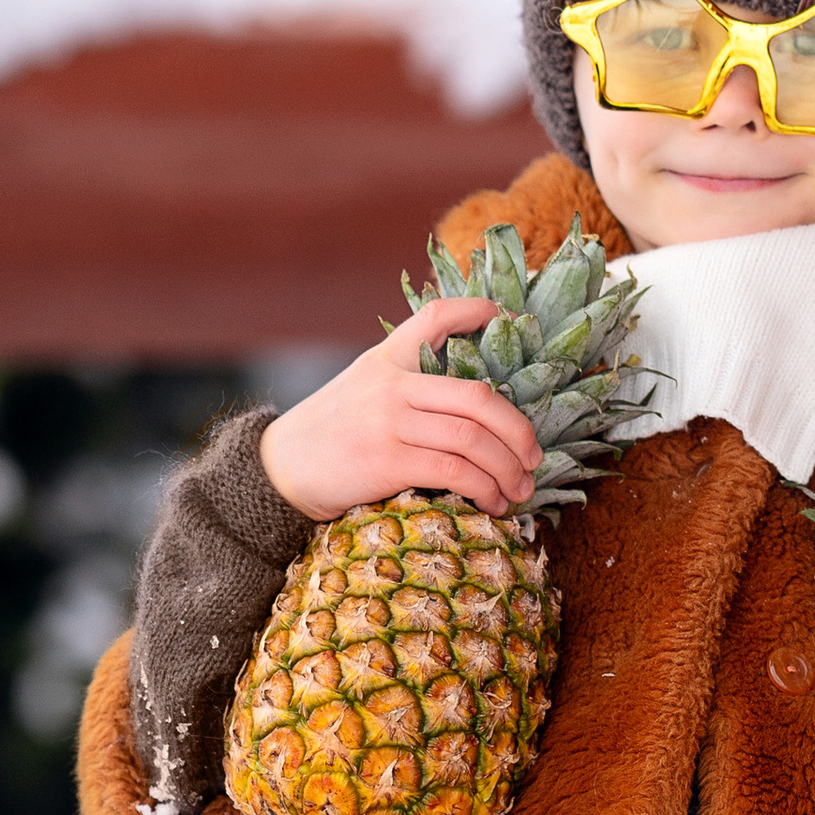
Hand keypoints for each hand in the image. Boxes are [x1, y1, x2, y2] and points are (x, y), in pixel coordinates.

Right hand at [259, 300, 539, 519]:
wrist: (279, 471)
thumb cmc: (329, 437)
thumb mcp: (361, 390)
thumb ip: (405, 387)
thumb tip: (469, 409)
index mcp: (386, 360)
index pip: (433, 317)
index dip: (473, 311)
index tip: (504, 316)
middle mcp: (392, 385)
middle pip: (478, 397)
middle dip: (518, 431)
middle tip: (535, 457)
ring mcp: (390, 422)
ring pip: (473, 439)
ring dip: (508, 469)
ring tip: (520, 490)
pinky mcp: (388, 462)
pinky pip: (456, 473)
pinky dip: (485, 490)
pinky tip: (493, 504)